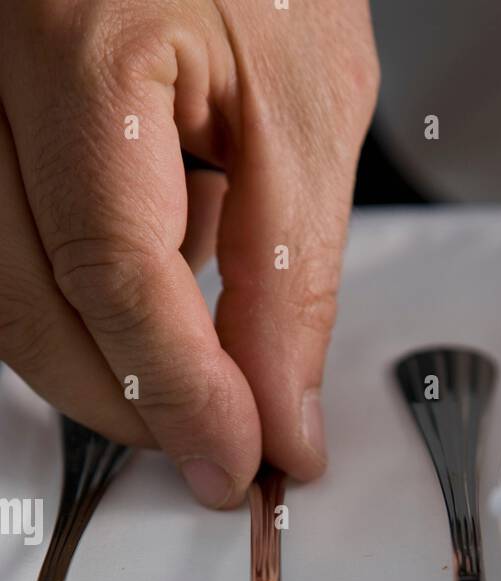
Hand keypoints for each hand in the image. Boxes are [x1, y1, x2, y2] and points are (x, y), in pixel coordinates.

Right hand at [0, 0, 378, 505]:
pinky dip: (87, 292)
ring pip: (6, 289)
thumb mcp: (307, 106)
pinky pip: (9, 246)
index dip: (177, 388)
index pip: (111, 269)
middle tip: (221, 442)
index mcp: (79, 37)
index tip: (237, 457)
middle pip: (25, 302)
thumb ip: (289, 277)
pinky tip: (163, 262)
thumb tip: (277, 414)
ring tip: (206, 347)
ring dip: (106, 352)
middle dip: (129, 399)